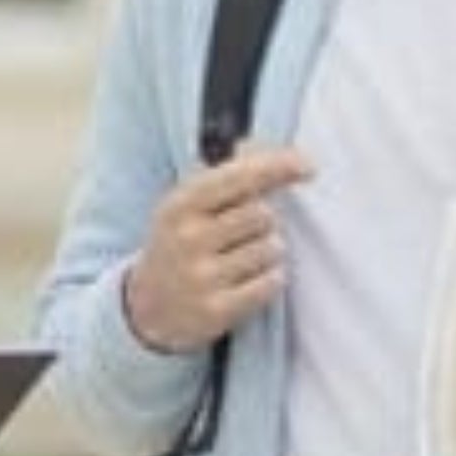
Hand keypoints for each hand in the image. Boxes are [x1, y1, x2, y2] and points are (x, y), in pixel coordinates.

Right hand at [122, 142, 315, 357]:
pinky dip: (269, 280)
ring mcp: (202, 276)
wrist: (147, 308)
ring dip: (267, 253)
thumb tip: (258, 146)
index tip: (309, 166)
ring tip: (238, 261)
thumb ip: (224, 177)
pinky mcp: (218, 310)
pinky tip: (244, 283)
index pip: (241, 177)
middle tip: (239, 235)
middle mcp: (189, 238)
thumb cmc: (178, 245)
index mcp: (181, 204)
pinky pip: (272, 282)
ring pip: (272, 249)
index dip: (278, 167)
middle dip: (264, 222)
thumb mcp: (187, 206)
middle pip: (264, 215)